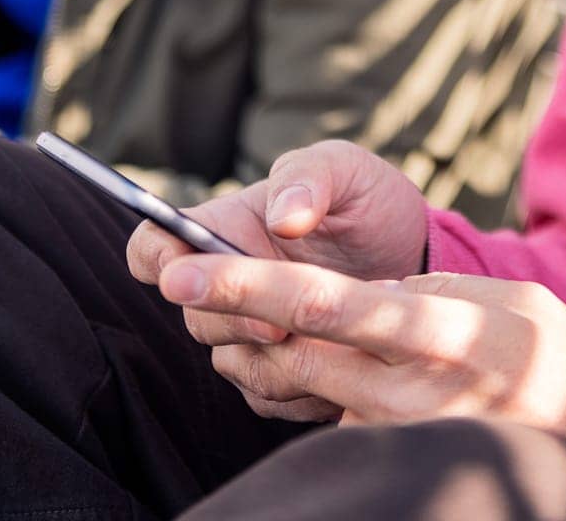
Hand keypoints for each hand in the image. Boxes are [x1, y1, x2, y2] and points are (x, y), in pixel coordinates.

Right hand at [128, 140, 428, 421]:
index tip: (183, 274)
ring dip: (272, 359)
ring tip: (328, 342)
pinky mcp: (279, 372)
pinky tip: (343, 369)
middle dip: (234, 320)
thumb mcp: (347, 169)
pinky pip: (267, 396)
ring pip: (229, 362)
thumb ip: (309, 178)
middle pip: (194, 315)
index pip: (154, 246)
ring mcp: (248, 331)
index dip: (156, 259)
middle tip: (280, 324)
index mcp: (226, 226)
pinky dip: (300, 388)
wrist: (411, 256)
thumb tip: (282, 217)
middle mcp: (227, 282)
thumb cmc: (368, 201)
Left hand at [157, 259, 565, 434]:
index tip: (184, 269)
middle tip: (184, 281)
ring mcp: (402, 437)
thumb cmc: (536, 341)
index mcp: (440, 332)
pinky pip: (335, 418)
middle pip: (297, 352)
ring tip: (250, 322)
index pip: (325, 305)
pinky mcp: (396, 460)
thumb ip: (419, 293)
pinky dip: (320, 386)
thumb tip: (349, 300)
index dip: (248, 285)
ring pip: (307, 388)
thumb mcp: (489, 295)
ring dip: (268, 353)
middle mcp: (414, 392)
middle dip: (232, 317)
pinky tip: (334, 365)